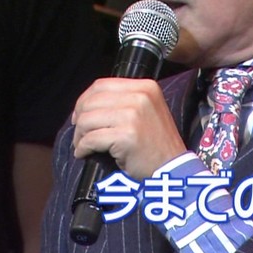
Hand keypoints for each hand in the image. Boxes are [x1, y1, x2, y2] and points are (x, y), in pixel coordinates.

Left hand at [71, 78, 186, 179]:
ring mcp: (134, 115)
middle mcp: (140, 96)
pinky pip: (91, 139)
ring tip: (83, 146)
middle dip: (79, 120)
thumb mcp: (146, 110)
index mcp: (145, 87)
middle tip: (80, 135)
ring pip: (88, 120)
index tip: (79, 115)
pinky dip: (83, 148)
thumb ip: (123, 101)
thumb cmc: (156, 143)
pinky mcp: (126, 136)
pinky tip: (85, 153)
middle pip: (91, 101)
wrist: (173, 168)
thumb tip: (87, 104)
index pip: (101, 85)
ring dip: (79, 136)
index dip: (84, 100)